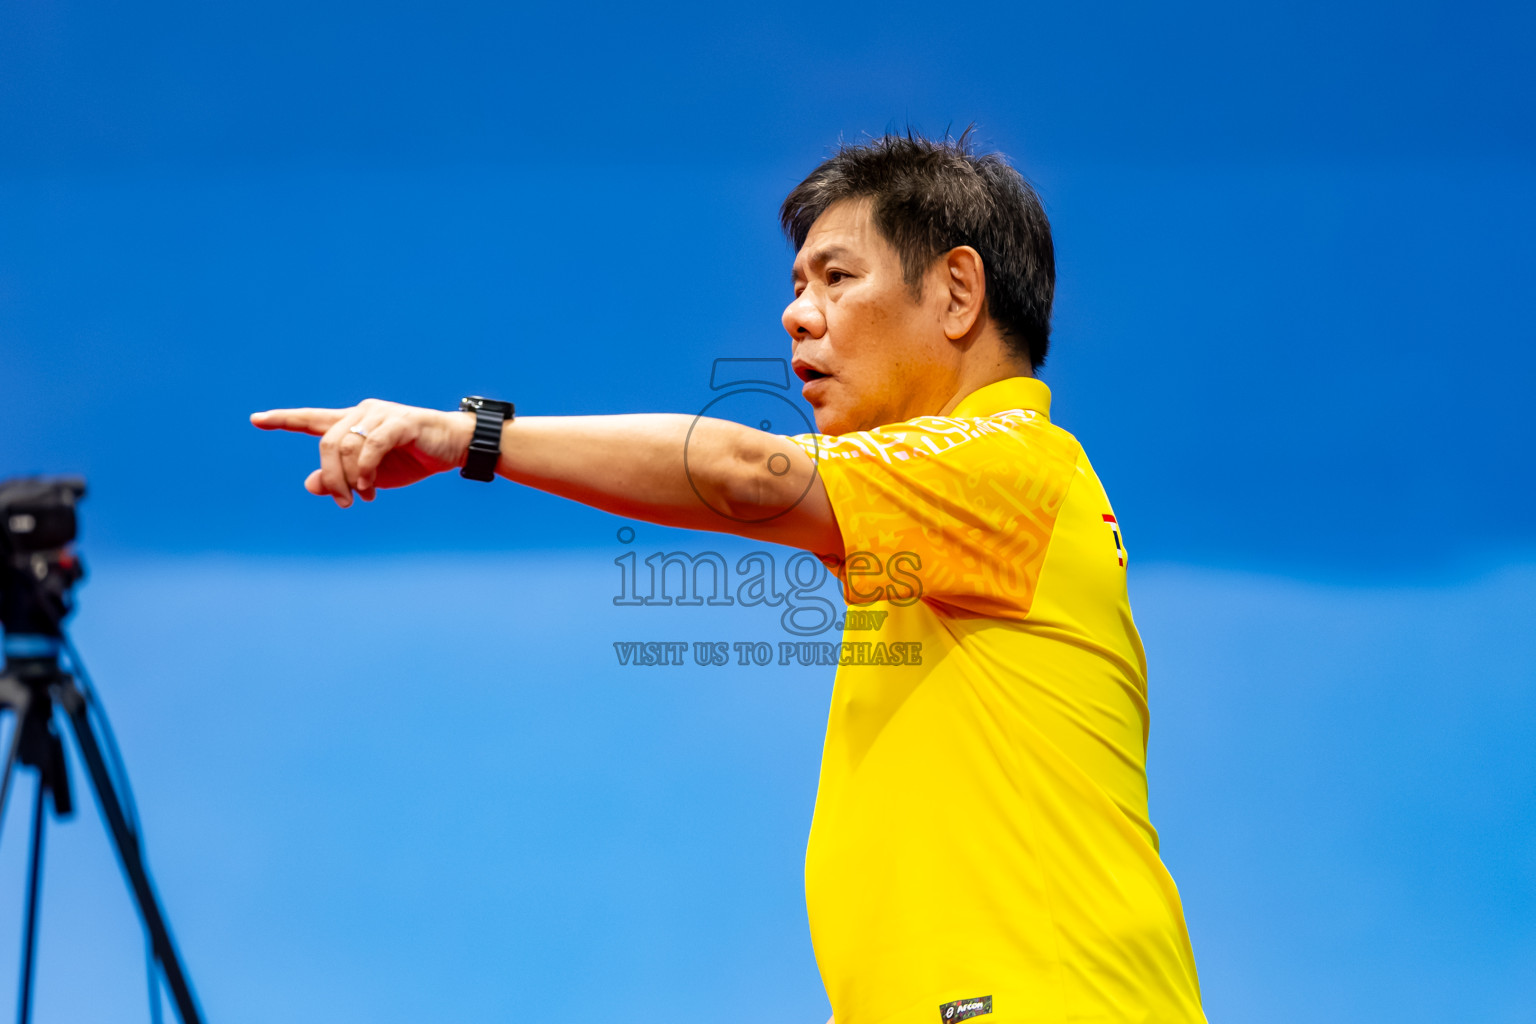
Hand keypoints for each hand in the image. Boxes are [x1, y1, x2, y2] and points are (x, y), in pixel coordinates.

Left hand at [251, 399, 474, 506]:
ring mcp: (381, 415)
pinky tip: (370, 487)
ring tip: (363, 498)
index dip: (283, 419)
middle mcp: (362, 413)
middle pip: (327, 444)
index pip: (312, 418)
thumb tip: (310, 484)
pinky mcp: (401, 422)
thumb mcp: (372, 476)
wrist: (455, 448)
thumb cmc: (413, 459)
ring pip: (346, 446)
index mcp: (352, 422)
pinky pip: (371, 447)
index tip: (256, 420)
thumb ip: (342, 478)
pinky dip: (366, 470)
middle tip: (344, 502)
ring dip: (349, 479)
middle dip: (330, 478)